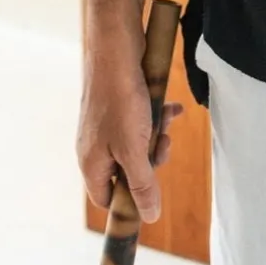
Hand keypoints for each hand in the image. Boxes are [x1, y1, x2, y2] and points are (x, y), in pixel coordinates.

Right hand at [77, 64, 184, 221]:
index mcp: (91, 163)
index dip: (129, 202)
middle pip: (125, 170)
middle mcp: (95, 145)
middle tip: (162, 145)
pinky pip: (139, 119)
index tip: (152, 197)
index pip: (106, 198)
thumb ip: (143, 184)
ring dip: (155, 135)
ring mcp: (106, 123)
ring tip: (167, 122)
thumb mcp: (135, 149)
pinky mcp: (118, 104)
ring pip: (136, 142)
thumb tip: (150, 217)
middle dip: (149, 160)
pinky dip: (157, 116)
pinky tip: (173, 108)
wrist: (116, 48)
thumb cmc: (122, 100)